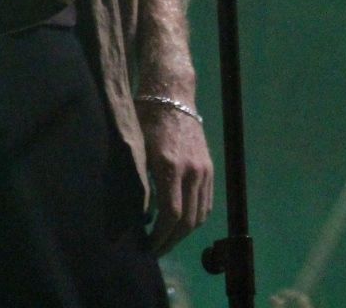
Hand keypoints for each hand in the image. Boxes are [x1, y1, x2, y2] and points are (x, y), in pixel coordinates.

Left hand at [144, 103, 213, 254]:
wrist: (172, 95)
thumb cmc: (145, 118)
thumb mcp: (136, 149)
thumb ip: (139, 183)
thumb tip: (140, 215)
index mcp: (171, 166)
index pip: (171, 214)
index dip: (161, 236)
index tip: (148, 246)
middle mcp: (192, 171)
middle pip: (188, 220)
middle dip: (171, 240)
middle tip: (155, 250)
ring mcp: (204, 170)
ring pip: (200, 215)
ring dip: (184, 232)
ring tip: (166, 239)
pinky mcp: (209, 168)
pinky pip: (206, 203)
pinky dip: (196, 218)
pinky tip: (181, 223)